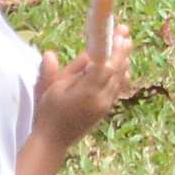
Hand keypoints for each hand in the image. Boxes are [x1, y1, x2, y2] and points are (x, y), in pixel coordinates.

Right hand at [42, 0, 137, 142]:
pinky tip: (122, 65)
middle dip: (122, 50)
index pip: (106, 66)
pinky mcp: (105, 110)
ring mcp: (105, 105)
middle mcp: (101, 99)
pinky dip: (121, 74)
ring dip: (123, 61)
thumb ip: (65, 70)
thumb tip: (73, 53)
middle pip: (117, 71)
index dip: (114, 49)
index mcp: (87, 92)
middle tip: (125, 33)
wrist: (54, 141)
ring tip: (126, 44)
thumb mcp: (51, 88)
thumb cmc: (48, 112)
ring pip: (120, 79)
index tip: (118, 33)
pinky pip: (117, 88)